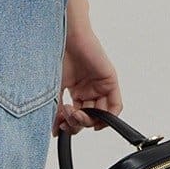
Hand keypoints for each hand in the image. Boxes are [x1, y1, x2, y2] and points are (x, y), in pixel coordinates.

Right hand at [52, 22, 121, 136]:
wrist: (66, 38)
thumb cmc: (57, 56)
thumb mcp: (54, 89)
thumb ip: (55, 110)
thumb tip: (54, 131)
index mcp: (76, 91)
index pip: (77, 117)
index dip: (70, 125)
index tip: (60, 126)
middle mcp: (89, 90)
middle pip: (89, 118)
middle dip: (78, 123)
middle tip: (68, 117)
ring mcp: (100, 86)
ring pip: (101, 115)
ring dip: (89, 121)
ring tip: (76, 113)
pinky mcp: (110, 81)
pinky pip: (115, 105)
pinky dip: (108, 117)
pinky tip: (97, 120)